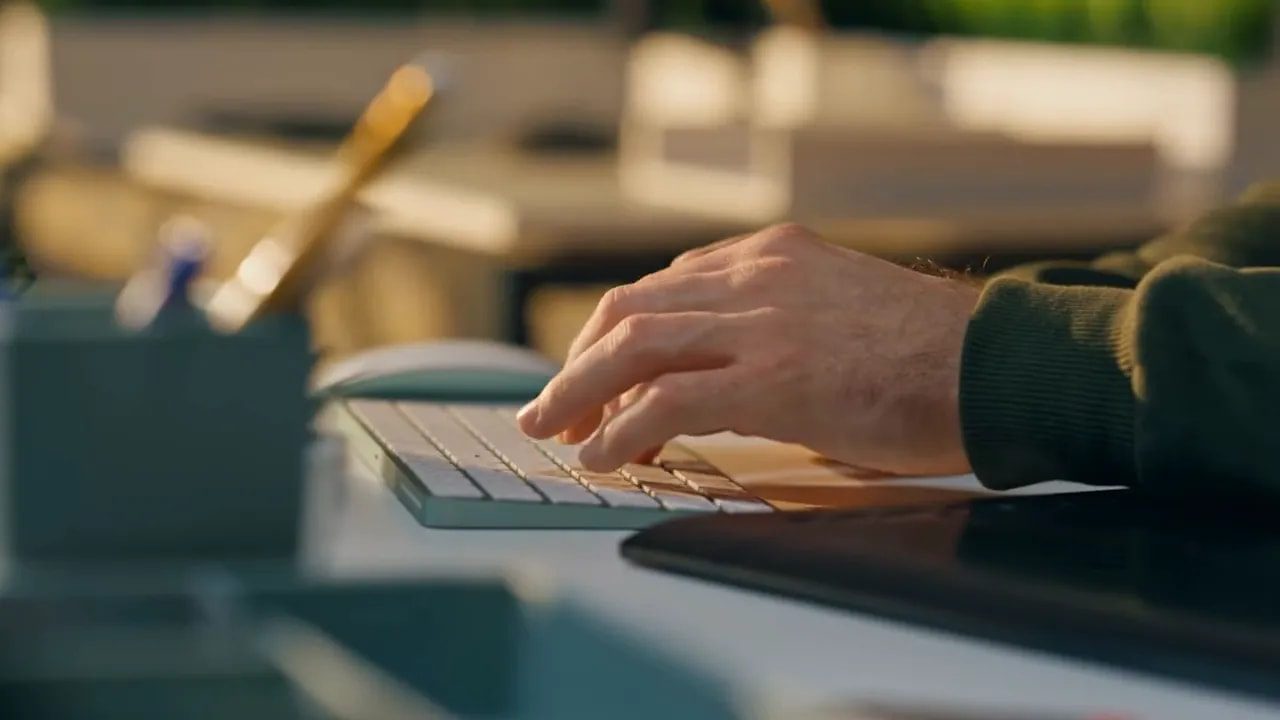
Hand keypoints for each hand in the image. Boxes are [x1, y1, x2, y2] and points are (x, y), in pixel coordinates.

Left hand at [517, 224, 978, 475]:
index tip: (592, 371)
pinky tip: (606, 455)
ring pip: (634, 344)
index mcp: (773, 253)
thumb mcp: (841, 308)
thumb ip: (779, 319)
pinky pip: (669, 398)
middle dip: (578, 360)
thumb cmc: (935, 353)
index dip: (613, 333)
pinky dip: (623, 428)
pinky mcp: (776, 376)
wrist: (1003, 364)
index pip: (662, 285)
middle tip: (553, 406)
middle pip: (630, 308)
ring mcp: (764, 321)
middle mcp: (758, 273)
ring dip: (579, 390)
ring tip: (555, 431)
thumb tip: (729, 370)